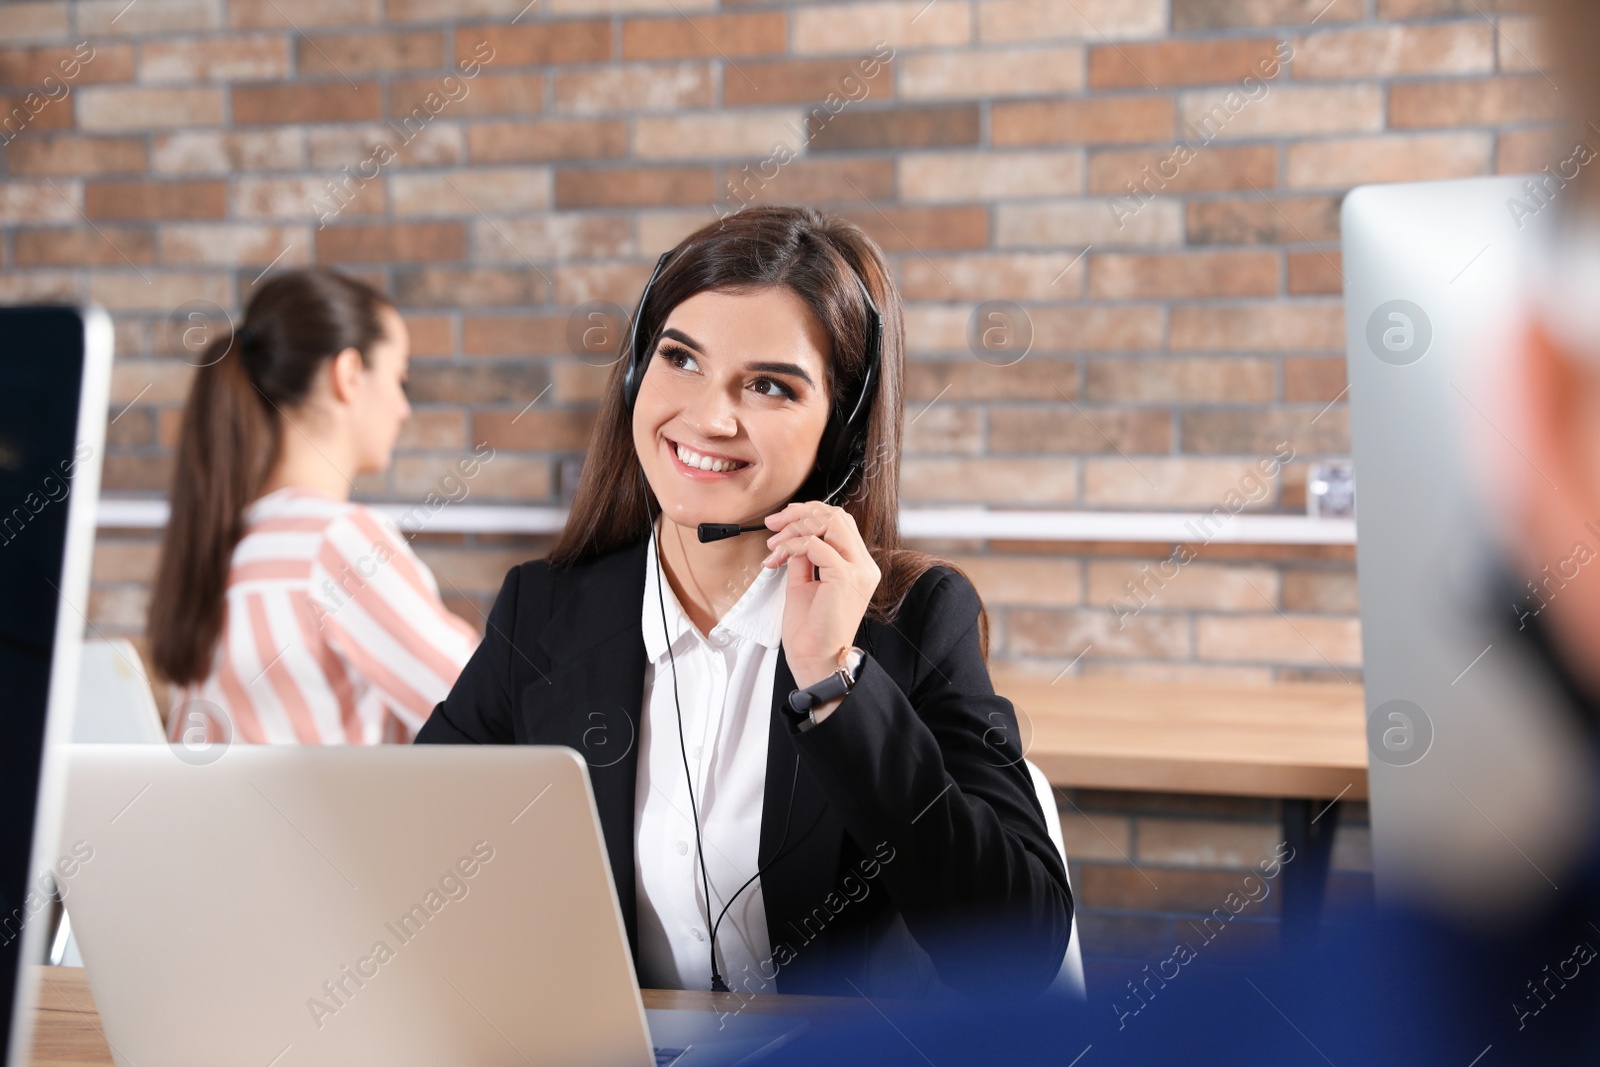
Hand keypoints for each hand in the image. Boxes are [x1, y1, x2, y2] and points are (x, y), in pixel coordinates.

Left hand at [761, 501, 879, 689]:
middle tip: (774, 524)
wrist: (815, 659)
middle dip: (800, 513)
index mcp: (857, 566)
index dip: (809, 513)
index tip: (782, 521)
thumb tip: (791, 538)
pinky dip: (791, 545)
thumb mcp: (803, 584)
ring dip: (795, 527)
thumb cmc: (810, 631)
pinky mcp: (845, 577)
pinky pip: (815, 545)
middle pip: (837, 516)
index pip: (840, 522)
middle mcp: (863, 566)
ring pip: (830, 523)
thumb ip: (803, 558)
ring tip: (774, 544)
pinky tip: (777, 558)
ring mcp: (858, 571)